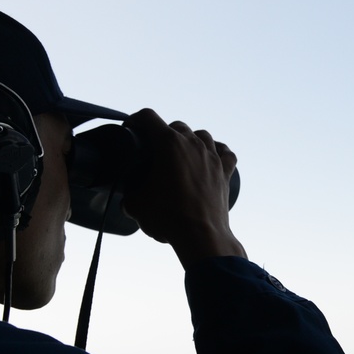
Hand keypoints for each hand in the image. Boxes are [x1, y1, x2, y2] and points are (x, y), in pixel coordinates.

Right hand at [122, 109, 245, 268]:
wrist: (200, 236)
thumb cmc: (167, 217)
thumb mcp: (135, 205)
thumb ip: (129, 193)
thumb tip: (128, 195)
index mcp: (168, 143)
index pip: (148, 117)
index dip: (135, 120)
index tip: (131, 129)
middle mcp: (192, 143)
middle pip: (176, 126)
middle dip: (163, 134)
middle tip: (155, 151)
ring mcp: (212, 156)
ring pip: (202, 135)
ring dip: (190, 140)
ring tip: (182, 154)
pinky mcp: (225, 172)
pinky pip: (225, 153)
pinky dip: (217, 152)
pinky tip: (210, 159)